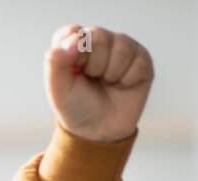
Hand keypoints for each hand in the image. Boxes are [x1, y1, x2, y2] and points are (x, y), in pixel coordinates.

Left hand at [44, 25, 153, 142]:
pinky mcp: (141, 58)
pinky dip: (127, 79)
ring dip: (110, 73)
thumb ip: (56, 61)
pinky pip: (138, 61)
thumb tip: (75, 39)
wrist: (98, 130)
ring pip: (121, 47)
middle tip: (91, 79)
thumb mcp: (57, 88)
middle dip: (93, 65)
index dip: (73, 53)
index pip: (73, 32)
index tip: (74, 71)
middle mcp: (99, 41)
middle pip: (98, 36)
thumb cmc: (76, 107)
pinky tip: (122, 85)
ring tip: (107, 83)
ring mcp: (122, 47)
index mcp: (74, 44)